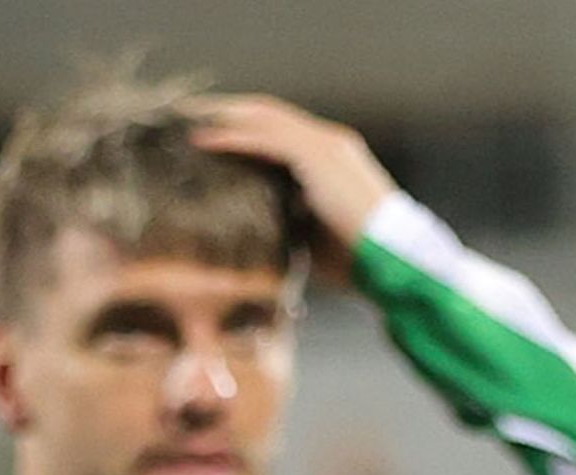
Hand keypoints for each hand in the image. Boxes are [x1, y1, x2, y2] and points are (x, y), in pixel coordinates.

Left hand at [184, 94, 398, 284]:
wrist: (390, 259)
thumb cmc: (354, 258)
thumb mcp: (310, 232)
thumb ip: (285, 219)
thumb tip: (249, 229)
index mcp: (330, 157)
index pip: (279, 131)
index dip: (244, 128)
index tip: (207, 134)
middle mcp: (329, 142)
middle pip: (268, 115)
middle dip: (227, 113)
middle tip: (186, 117)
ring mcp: (325, 145)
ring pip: (264, 119)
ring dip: (223, 118)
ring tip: (185, 121)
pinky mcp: (317, 157)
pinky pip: (266, 139)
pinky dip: (232, 137)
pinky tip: (202, 140)